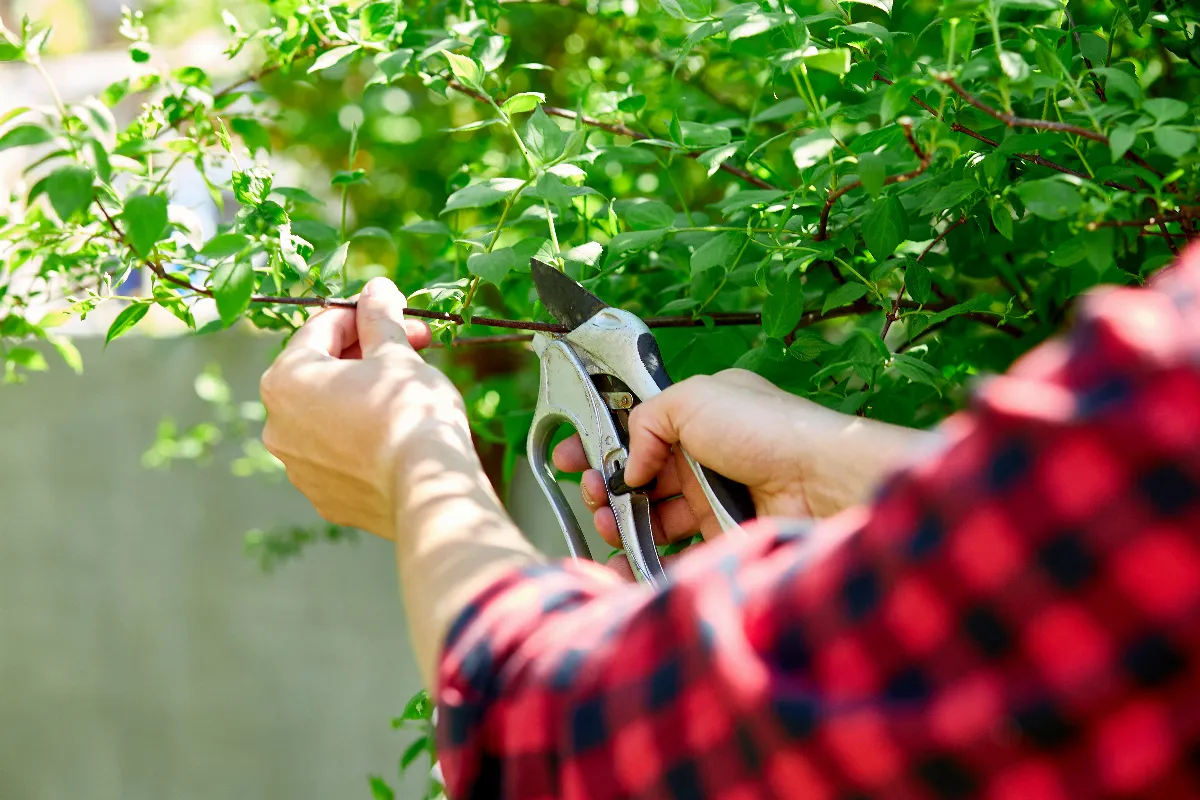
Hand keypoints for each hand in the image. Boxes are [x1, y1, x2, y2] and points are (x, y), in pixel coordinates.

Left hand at [260, 277, 469, 539]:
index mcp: (285, 379)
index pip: (322, 328)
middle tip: (415, 345)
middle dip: (368, 354)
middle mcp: (277, 424)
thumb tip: (377, 289)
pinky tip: (400, 436)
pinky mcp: (324, 498)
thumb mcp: (397, 353)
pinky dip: (363, 439)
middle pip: (323, 373)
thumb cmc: (408, 410)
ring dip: (363, 395)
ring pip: (330, 416)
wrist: (426, 489)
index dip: (364, 315)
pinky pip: (341, 455)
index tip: (397, 313)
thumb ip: (380, 317)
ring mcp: (297, 467)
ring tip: (410, 391)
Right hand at [553, 369, 939, 570]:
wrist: (818, 483)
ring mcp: (712, 496)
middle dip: (603, 482)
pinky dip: (640, 555)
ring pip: (649, 512)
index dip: (600, 439)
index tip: (567, 454)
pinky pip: (672, 547)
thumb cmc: (765, 429)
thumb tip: (628, 465)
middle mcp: (705, 455)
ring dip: (617, 518)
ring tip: (605, 521)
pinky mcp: (720, 535)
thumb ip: (645, 421)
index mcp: (700, 413)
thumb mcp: (692, 398)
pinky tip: (618, 559)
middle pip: (638, 474)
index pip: (638, 426)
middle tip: (588, 489)